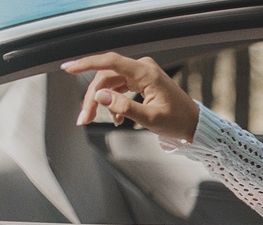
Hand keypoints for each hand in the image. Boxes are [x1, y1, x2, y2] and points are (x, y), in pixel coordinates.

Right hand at [61, 53, 199, 142]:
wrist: (193, 124)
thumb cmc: (177, 121)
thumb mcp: (149, 119)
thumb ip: (123, 107)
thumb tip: (99, 96)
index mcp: (146, 72)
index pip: (110, 62)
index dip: (86, 64)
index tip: (68, 68)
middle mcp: (142, 68)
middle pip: (107, 76)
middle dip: (92, 97)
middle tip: (83, 118)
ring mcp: (142, 74)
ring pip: (111, 83)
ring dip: (100, 101)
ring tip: (91, 119)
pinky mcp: (142, 81)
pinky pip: (119, 88)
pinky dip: (113, 102)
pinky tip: (114, 118)